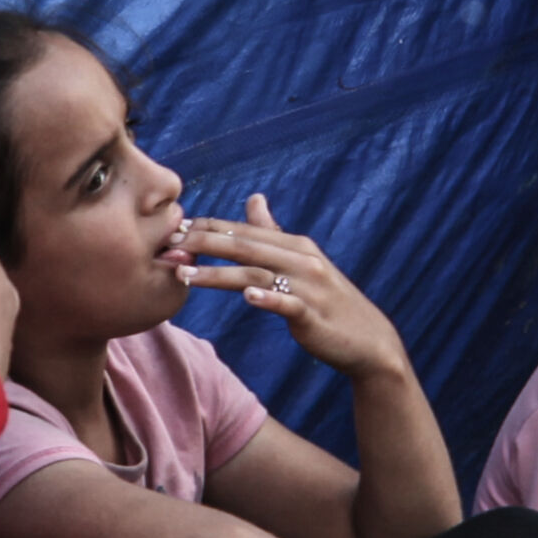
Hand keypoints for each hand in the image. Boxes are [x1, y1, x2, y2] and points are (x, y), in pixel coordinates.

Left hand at [173, 195, 412, 384]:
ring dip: (219, 274)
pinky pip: (288, 304)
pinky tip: (248, 297)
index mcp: (294, 245)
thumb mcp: (301, 260)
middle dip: (205, 243)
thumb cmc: (326, 300)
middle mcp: (302, 259)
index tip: (174, 226)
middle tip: (170, 243)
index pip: (244, 231)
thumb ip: (273, 232)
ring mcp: (309, 287)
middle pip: (245, 247)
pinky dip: (268, 298)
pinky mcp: (313, 315)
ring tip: (185, 275)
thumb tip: (254, 197)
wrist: (367, 339)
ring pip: (257, 274)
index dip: (208, 227)